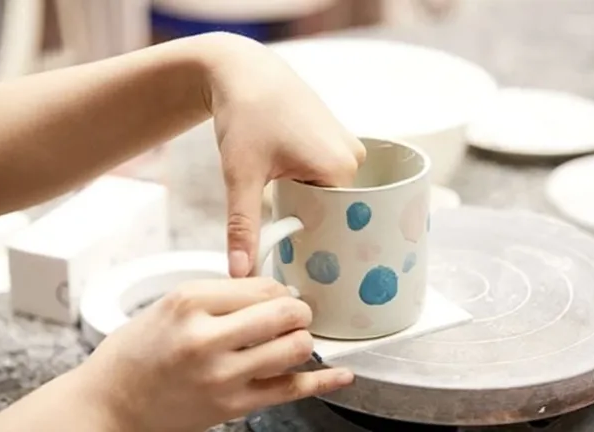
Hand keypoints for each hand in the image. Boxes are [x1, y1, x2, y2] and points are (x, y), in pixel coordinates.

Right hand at [77, 277, 353, 431]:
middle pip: (285, 312)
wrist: (110, 403)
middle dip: (299, 310)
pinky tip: (341, 374)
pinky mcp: (232, 407)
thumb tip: (272, 292)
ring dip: (303, 340)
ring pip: (295, 348)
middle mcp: (207, 337)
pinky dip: (323, 381)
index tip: (278, 295)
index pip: (262, 285)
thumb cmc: (135, 352)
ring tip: (292, 340)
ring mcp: (222, 375)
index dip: (279, 289)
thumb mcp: (170, 305)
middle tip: (294, 314)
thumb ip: (221, 295)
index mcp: (190, 302)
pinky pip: (291, 390)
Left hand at [202, 34, 366, 276]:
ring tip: (276, 192)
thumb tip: (240, 273)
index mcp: (341, 169)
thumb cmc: (244, 116)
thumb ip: (243, 226)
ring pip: (327, 196)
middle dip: (304, 221)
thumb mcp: (241, 175)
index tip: (288, 251)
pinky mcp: (336, 140)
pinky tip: (283, 176)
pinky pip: (326, 177)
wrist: (242, 70)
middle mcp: (353, 158)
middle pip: (333, 213)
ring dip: (303, 202)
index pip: (336, 227)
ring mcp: (347, 147)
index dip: (310, 241)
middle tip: (274, 217)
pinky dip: (306, 185)